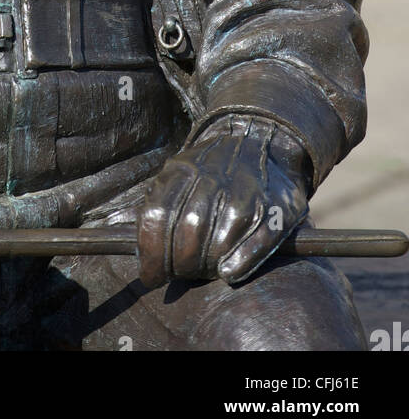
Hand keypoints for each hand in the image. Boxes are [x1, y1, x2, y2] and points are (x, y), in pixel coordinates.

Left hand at [136, 115, 310, 287]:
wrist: (264, 142)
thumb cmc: (214, 171)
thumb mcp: (181, 173)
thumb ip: (161, 203)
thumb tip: (142, 248)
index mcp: (184, 168)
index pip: (158, 215)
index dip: (151, 252)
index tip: (150, 276)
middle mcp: (215, 176)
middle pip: (189, 231)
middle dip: (180, 264)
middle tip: (179, 275)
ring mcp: (247, 191)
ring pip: (220, 239)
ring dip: (207, 265)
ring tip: (202, 271)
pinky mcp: (276, 208)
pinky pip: (256, 242)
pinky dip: (240, 262)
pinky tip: (227, 272)